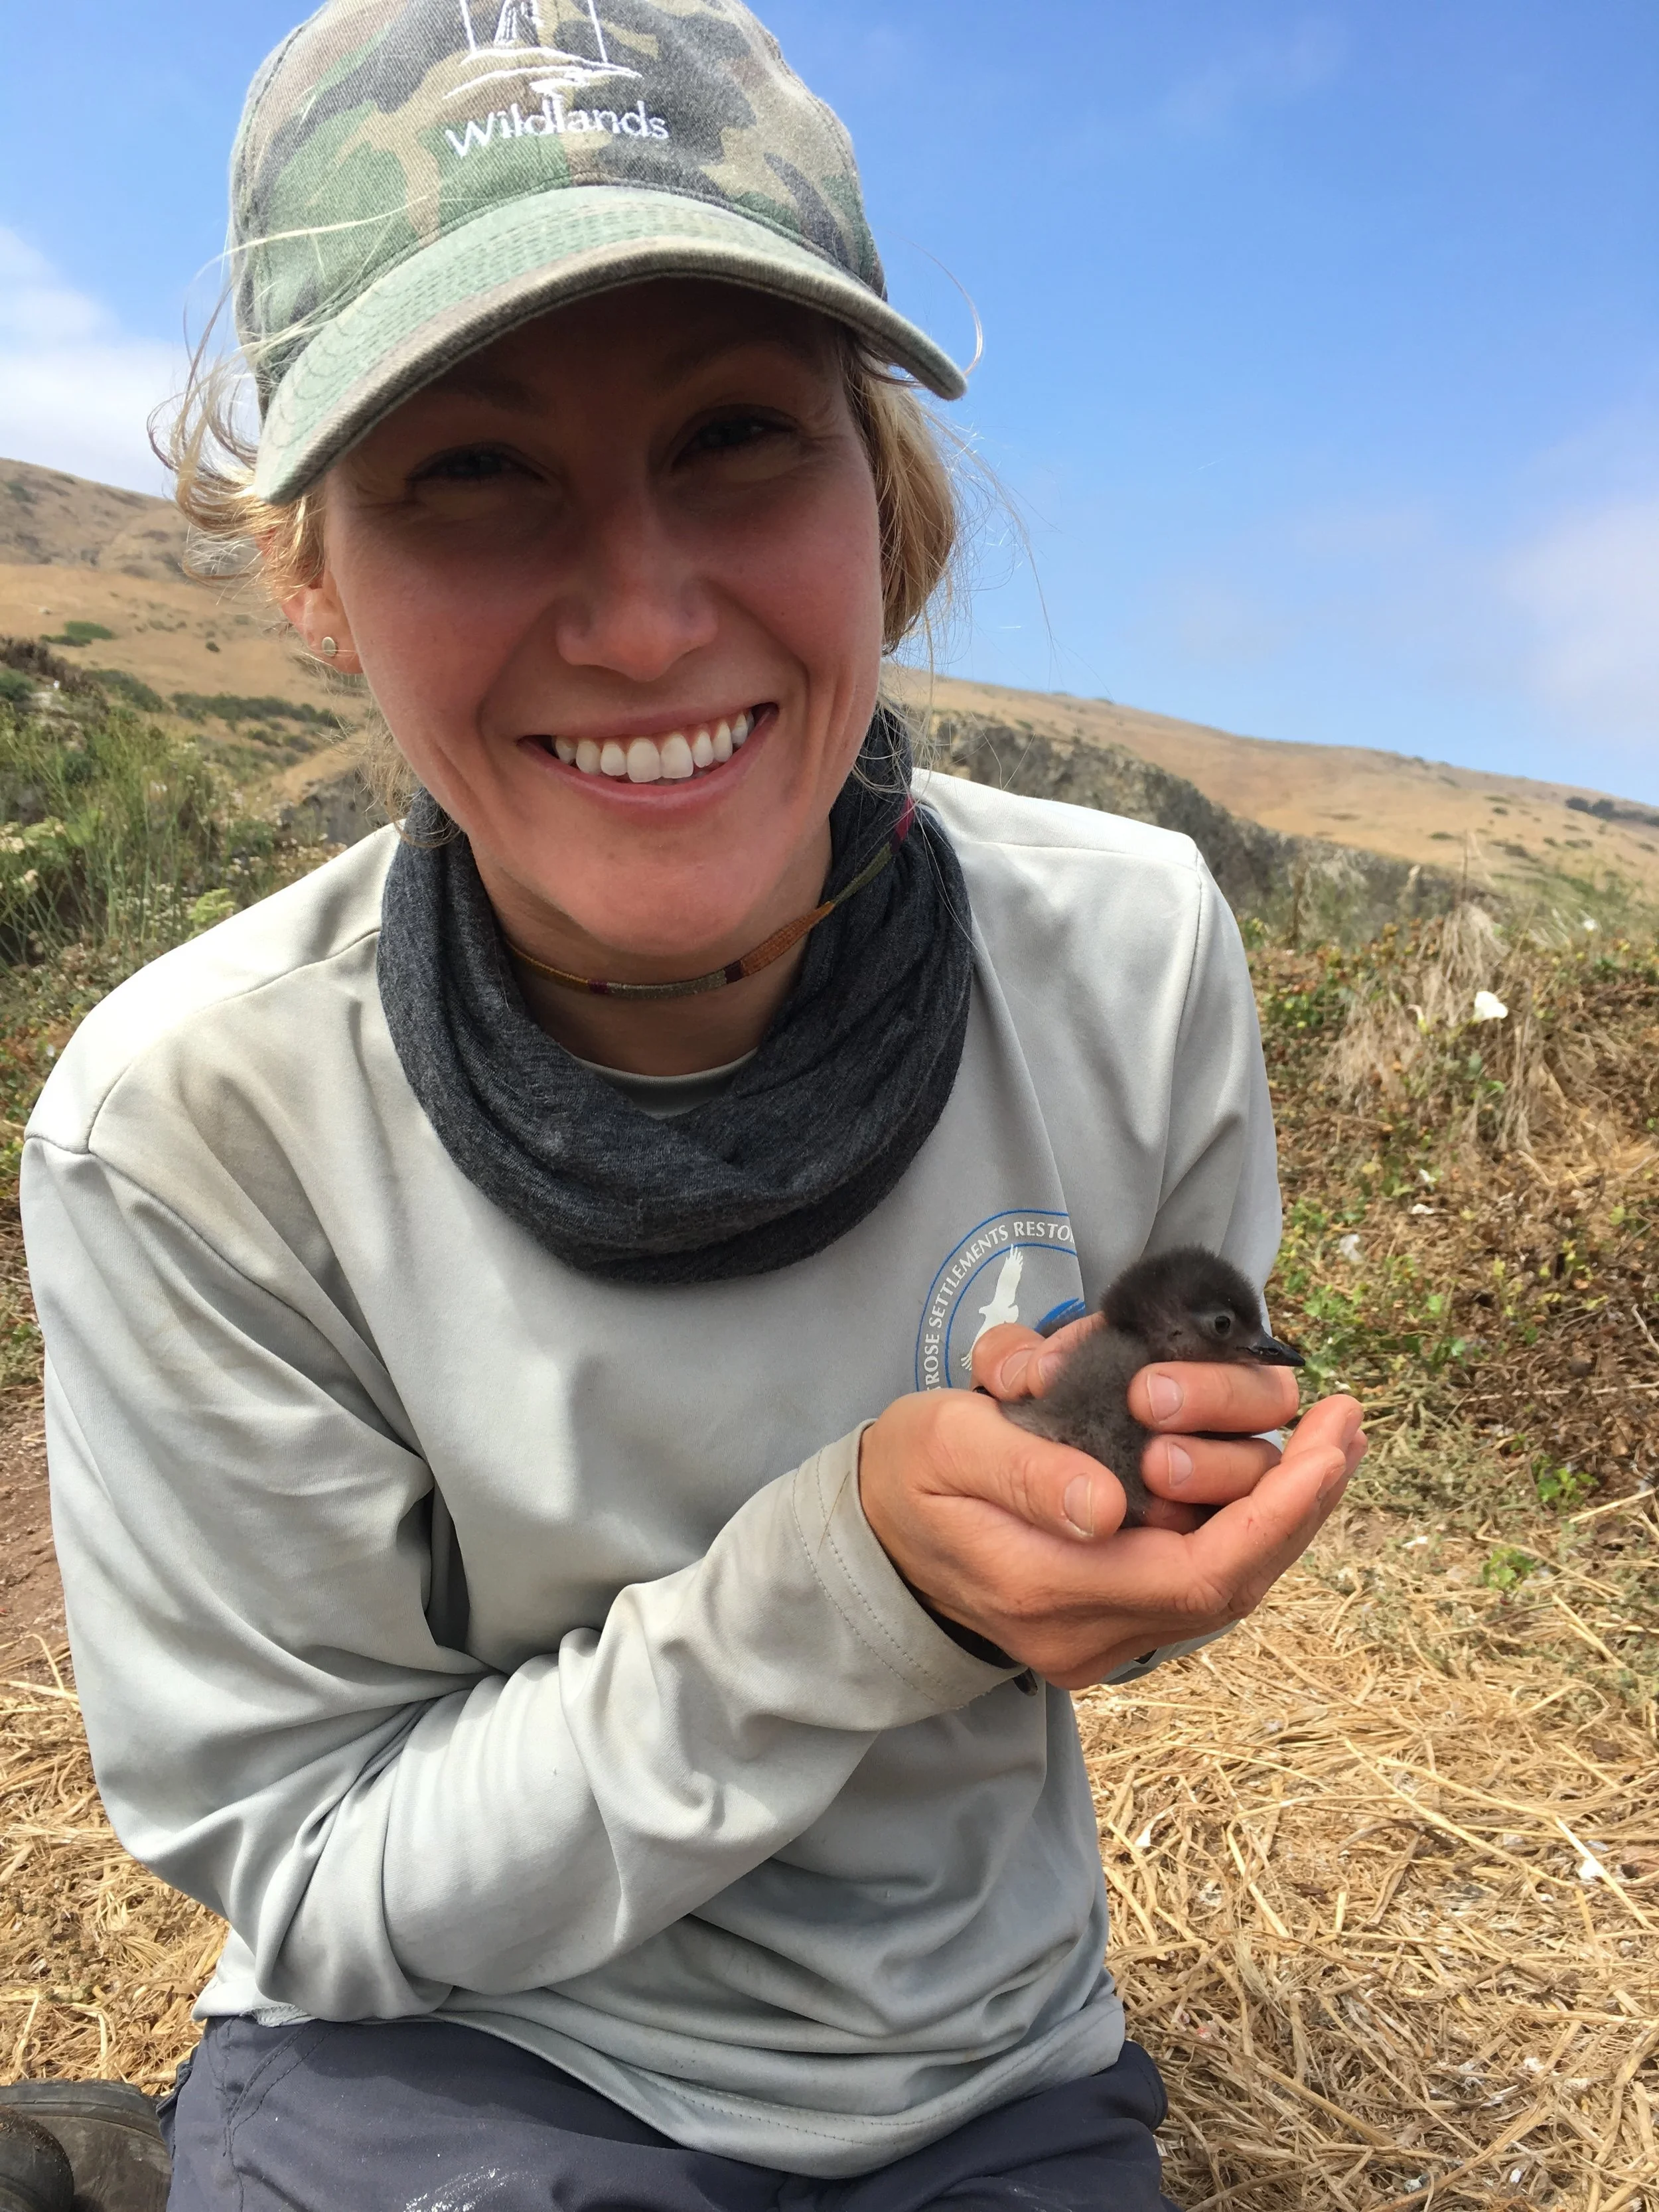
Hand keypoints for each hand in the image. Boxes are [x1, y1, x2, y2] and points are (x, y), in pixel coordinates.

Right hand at [857, 1324, 1363, 1688]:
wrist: (872, 1538)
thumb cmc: (910, 1473)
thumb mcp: (949, 1443)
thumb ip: (1025, 1473)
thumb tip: (1106, 1507)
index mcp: (1045, 1587)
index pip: (1200, 1574)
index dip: (1278, 1514)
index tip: (1326, 1442)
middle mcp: (1084, 1633)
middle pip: (1230, 1585)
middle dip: (1301, 1505)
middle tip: (1346, 1422)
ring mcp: (1098, 1638)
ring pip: (1223, 1584)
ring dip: (1284, 1513)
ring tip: (1329, 1436)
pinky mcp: (1106, 1622)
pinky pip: (1198, 1578)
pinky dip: (1247, 1525)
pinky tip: (1278, 1473)